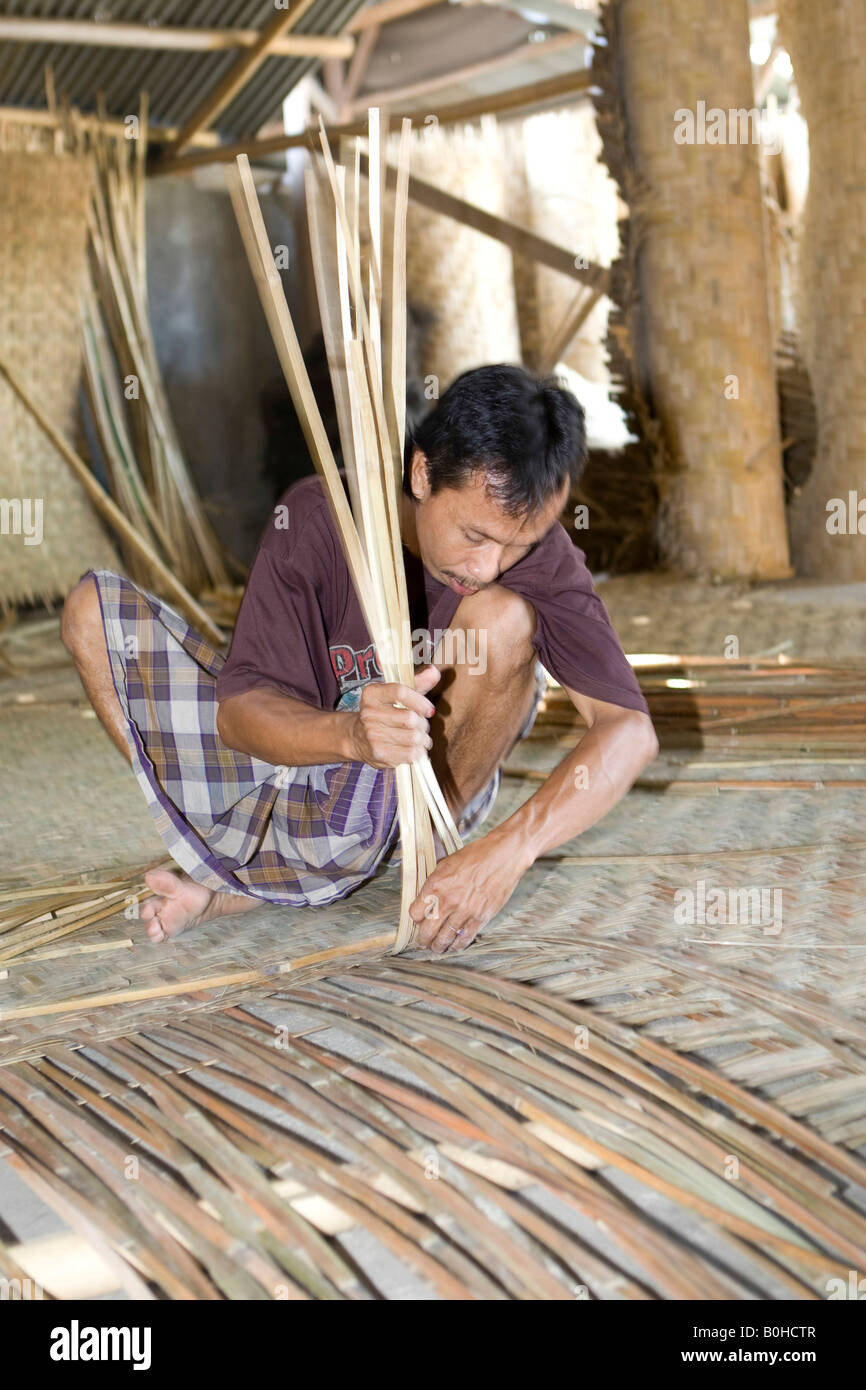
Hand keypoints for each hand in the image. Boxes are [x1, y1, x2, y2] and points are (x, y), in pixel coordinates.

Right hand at [349, 665, 439, 769]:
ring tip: (421, 740)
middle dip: (423, 724)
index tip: (430, 710)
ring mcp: (372, 734)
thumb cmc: (384, 713)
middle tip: (422, 727)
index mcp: (372, 693)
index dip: (420, 701)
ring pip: (413, 737)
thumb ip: (417, 682)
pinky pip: (410, 754)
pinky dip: (418, 753)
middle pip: (410, 718)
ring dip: (423, 740)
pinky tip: (415, 750)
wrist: (357, 738)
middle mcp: (369, 713)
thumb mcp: (396, 695)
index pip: (400, 692)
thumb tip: (434, 671)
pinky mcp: (378, 753)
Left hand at [409, 828, 528, 953]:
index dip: (416, 918)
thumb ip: (434, 882)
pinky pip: (465, 938)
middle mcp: (448, 900)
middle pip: (427, 931)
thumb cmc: (476, 856)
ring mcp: (465, 910)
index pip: (415, 913)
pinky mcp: (481, 917)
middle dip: (423, 940)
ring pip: (445, 939)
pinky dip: (457, 945)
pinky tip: (454, 946)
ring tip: (437, 948)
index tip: (419, 919)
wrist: (504, 855)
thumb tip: (426, 898)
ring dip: (439, 946)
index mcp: (436, 884)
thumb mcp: (446, 863)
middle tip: (423, 942)